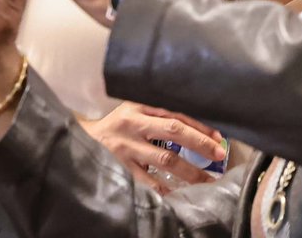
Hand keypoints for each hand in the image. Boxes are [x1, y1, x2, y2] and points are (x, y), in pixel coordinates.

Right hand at [80, 102, 226, 192]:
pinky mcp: (121, 168)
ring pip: (164, 158)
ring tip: (206, 180)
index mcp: (140, 107)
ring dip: (189, 171)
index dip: (199, 126)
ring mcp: (127, 148)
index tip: (218, 138)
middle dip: (200, 143)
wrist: (82, 140)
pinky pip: (147, 181)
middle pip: (173, 131)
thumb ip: (160, 114)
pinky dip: (164, 188)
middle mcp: (134, 125)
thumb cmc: (117, 124)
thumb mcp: (135, 110)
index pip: (176, 114)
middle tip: (218, 155)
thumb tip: (197, 128)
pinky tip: (179, 194)